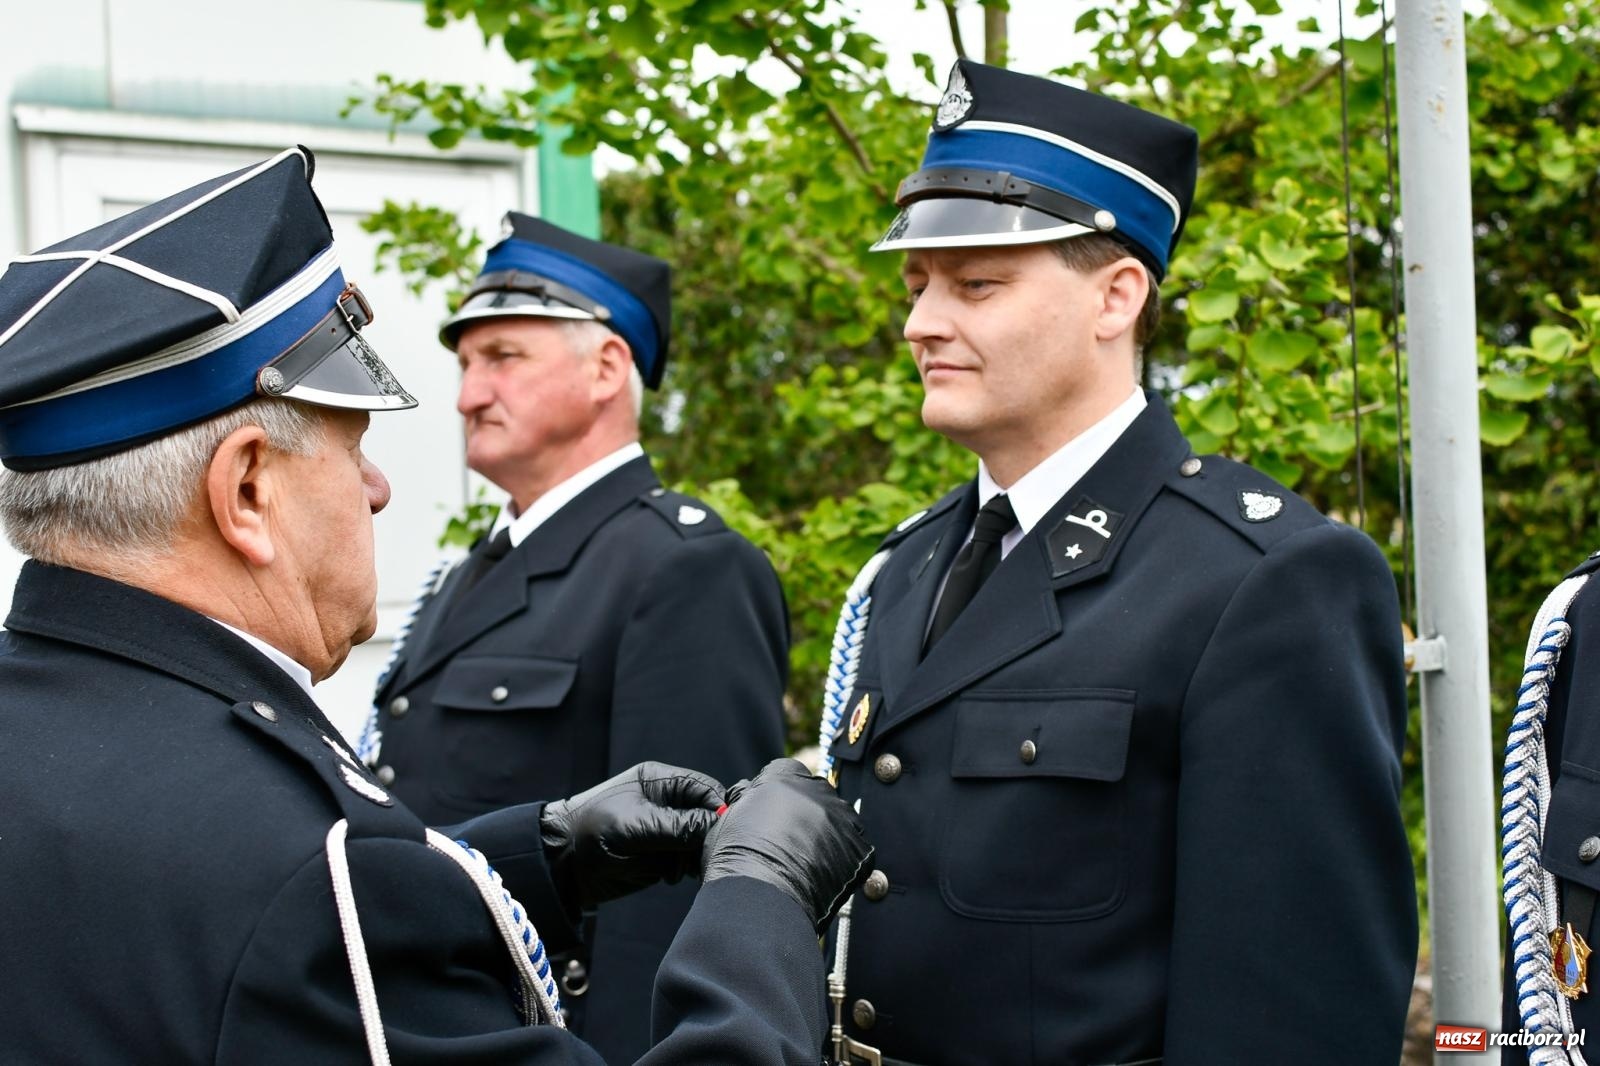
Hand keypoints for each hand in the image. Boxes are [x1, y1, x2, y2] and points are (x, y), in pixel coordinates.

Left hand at [540, 761, 723, 908]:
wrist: (561, 866)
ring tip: (678, 870)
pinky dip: (684, 869)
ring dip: (694, 856)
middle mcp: (666, 803)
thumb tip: (716, 825)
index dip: (716, 807)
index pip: (704, 788)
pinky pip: (686, 860)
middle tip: (699, 855)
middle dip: (706, 835)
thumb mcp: (635, 826)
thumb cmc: (591, 832)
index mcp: (660, 781)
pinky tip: (671, 876)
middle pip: (706, 815)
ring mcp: (664, 830)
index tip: (720, 830)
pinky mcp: (661, 855)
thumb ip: (677, 826)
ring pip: (699, 841)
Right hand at [701, 758, 874, 933]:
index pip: (787, 773)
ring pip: (839, 821)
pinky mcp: (860, 848)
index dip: (778, 796)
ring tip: (804, 864)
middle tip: (789, 843)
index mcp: (785, 774)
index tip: (773, 816)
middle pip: (816, 795)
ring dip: (826, 836)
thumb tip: (750, 797)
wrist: (757, 898)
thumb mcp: (728, 817)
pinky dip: (843, 863)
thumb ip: (747, 800)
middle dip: (806, 814)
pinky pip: (856, 852)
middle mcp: (818, 789)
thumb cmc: (734, 859)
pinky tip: (821, 878)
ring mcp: (843, 818)